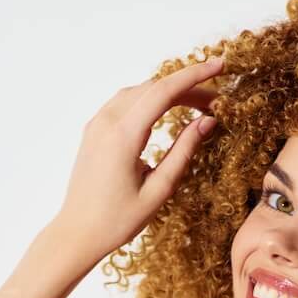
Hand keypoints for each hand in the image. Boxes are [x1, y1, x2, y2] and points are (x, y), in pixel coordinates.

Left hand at [47, 54, 224, 269]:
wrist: (77, 232)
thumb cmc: (117, 220)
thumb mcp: (158, 190)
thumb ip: (183, 152)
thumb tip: (206, 122)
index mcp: (123, 136)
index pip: (164, 91)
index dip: (195, 75)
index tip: (220, 65)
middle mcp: (106, 122)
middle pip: (153, 88)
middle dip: (187, 87)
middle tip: (216, 102)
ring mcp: (97, 123)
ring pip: (139, 91)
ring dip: (168, 92)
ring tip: (196, 105)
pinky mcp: (94, 130)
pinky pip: (125, 102)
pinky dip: (150, 99)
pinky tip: (167, 110)